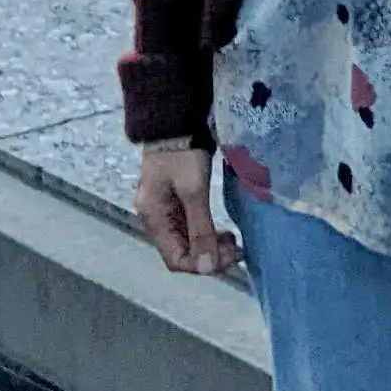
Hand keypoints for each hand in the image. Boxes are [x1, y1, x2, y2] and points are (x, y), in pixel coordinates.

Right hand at [136, 148, 236, 275]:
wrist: (175, 123)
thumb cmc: (182, 154)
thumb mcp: (193, 191)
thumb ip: (200, 229)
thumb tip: (207, 268)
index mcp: (153, 219)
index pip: (175, 259)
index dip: (202, 265)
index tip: (230, 257)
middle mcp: (155, 221)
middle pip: (181, 253)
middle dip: (209, 256)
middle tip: (237, 249)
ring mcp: (164, 213)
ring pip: (188, 243)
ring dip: (210, 246)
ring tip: (234, 242)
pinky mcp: (175, 204)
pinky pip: (190, 229)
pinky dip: (207, 234)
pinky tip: (223, 232)